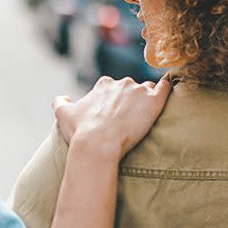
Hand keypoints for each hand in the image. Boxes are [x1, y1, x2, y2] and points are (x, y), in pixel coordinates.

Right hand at [53, 76, 170, 155]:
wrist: (97, 144)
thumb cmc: (80, 131)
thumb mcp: (63, 114)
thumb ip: (60, 102)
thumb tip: (62, 98)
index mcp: (104, 84)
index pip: (114, 87)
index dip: (115, 100)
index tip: (115, 114)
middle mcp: (122, 83)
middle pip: (132, 88)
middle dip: (132, 100)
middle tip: (130, 119)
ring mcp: (139, 90)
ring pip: (148, 90)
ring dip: (148, 99)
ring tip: (147, 116)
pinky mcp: (154, 101)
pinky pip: (166, 88)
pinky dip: (167, 90)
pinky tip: (168, 96)